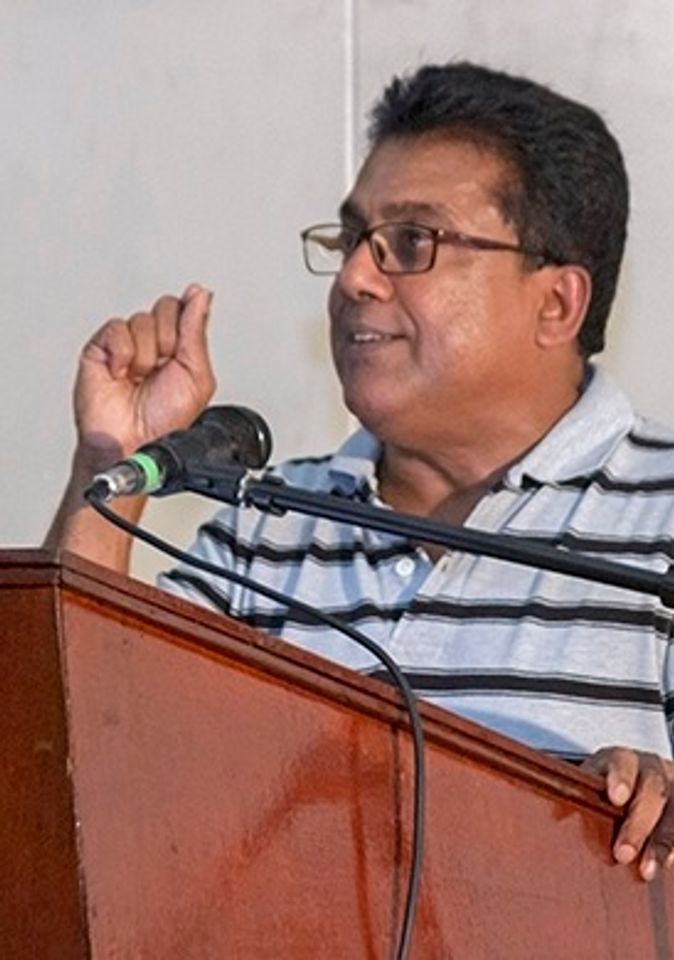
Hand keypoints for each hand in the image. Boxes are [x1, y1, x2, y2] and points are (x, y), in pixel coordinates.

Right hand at [75, 283, 216, 461]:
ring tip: (140, 379)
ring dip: (146, 355)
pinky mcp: (101, 349)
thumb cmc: (165, 421)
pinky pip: (117, 329)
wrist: (133, 442)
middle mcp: (154, 343)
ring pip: (142, 320)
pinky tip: (122, 375)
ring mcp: (127, 345)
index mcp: (180, 349)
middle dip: (168, 341)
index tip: (182, 347)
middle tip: (162, 370)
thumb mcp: (196, 376)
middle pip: (165, 307)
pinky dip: (123, 354)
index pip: (186, 310)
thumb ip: (196, 331)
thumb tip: (200, 294)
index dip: (186, 322)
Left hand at [582, 747, 673, 880]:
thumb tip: (557, 813)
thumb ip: (579, 795)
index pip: (622, 763)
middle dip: (637, 825)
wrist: (648, 779)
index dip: (621, 778)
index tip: (616, 798)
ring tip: (646, 871)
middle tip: (622, 853)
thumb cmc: (612, 785)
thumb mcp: (595, 783)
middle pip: (651, 792)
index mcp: (623, 760)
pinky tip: (671, 864)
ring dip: (661, 844)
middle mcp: (653, 771)